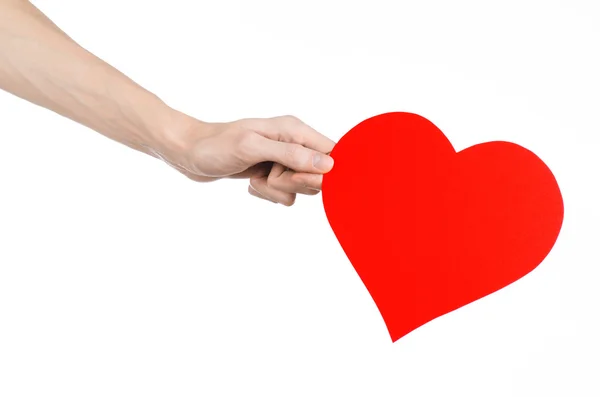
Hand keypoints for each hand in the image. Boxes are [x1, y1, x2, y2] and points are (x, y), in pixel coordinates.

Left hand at [151, 113, 335, 205]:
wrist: (189, 153)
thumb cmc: (216, 145)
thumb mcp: (253, 148)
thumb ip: (291, 155)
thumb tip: (328, 164)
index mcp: (294, 130)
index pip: (331, 152)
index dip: (323, 170)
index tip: (296, 175)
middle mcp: (293, 144)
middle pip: (318, 176)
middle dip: (293, 182)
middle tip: (269, 173)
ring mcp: (283, 161)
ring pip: (300, 189)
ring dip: (276, 190)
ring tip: (256, 175)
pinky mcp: (272, 175)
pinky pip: (284, 196)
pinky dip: (266, 194)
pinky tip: (251, 181)